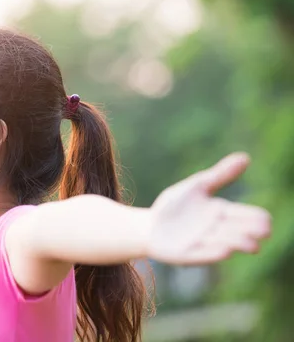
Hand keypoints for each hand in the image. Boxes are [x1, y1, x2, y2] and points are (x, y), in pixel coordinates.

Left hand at [147, 152, 271, 264]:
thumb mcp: (197, 186)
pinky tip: (226, 250)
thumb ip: (219, 174)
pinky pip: (205, 256)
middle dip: (253, 232)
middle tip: (264, 231)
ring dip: (238, 243)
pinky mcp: (189, 255)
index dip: (257, 218)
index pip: (247, 216)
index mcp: (222, 212)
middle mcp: (217, 230)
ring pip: (228, 244)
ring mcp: (204, 243)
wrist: (148, 225)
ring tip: (251, 244)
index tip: (265, 219)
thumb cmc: (174, 206)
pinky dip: (215, 252)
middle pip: (242, 231)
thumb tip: (246, 157)